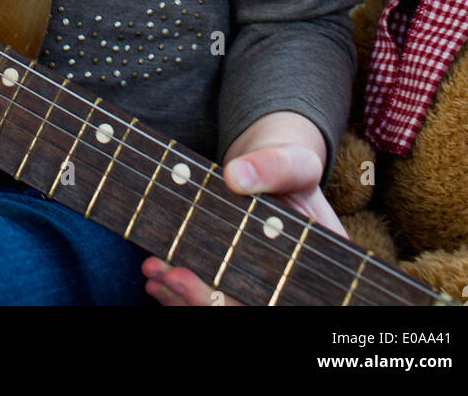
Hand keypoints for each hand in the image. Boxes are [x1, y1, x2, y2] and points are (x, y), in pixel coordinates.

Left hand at [142, 111, 347, 305]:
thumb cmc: (289, 164)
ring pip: (220, 308)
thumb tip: (237, 177)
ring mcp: (258, 287)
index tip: (201, 283)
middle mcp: (285, 287)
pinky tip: (158, 280)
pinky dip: (180, 295)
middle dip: (201, 299)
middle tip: (169, 274)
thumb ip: (272, 167)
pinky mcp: (232, 281)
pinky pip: (207, 300)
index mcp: (312, 269)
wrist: (272, 165)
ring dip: (184, 298)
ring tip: (155, 271)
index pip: (278, 300)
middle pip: (244, 308)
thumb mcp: (291, 160)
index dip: (237, 302)